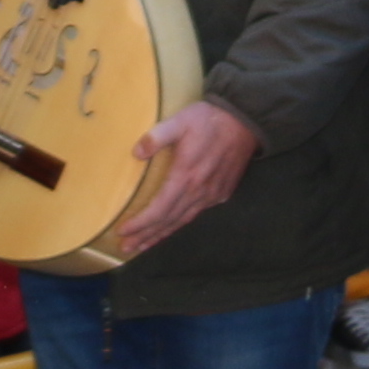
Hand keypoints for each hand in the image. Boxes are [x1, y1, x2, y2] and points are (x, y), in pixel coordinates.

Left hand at [111, 101, 262, 254]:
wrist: (245, 122)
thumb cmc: (209, 120)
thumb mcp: (180, 121)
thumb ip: (157, 136)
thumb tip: (137, 153)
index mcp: (185, 176)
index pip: (159, 209)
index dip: (140, 223)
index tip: (123, 231)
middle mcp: (198, 192)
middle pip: (168, 221)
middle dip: (145, 236)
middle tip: (126, 248)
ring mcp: (211, 195)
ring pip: (182, 221)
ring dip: (161, 235)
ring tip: (143, 246)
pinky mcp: (221, 193)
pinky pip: (196, 214)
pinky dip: (179, 224)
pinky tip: (171, 227)